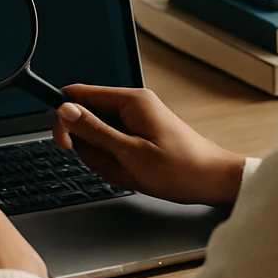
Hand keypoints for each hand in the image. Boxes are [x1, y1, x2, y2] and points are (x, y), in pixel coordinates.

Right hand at [53, 85, 245, 205]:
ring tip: (131, 172)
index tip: (66, 143)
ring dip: (107, 161)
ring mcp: (135, 121)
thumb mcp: (130, 153)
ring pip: (98, 139)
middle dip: (93, 150)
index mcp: (130, 101)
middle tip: (114, 164)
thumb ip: (94, 130)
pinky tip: (135, 174)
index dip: (65, 119)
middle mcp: (132, 105)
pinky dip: (118, 165)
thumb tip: (65, 110)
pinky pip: (113, 148)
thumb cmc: (181, 169)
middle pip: (86, 121)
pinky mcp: (138, 135)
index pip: (79, 95)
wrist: (213, 181)